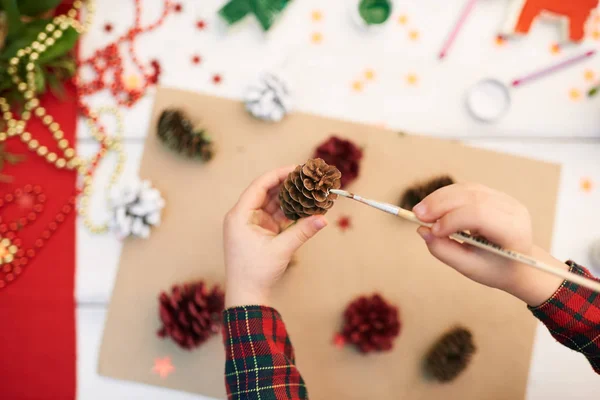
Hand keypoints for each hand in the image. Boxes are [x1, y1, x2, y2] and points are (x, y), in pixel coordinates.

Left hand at [223, 166, 327, 307]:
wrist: (247, 295)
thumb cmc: (255, 272)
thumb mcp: (281, 249)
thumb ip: (302, 231)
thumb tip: (324, 218)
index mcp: (240, 215)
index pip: (259, 186)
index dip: (278, 175)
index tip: (297, 169)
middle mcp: (243, 216)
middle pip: (267, 192)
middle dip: (287, 185)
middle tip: (307, 177)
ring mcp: (252, 224)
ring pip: (273, 204)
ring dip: (290, 198)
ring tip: (309, 190)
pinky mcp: (260, 233)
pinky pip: (276, 216)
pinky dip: (289, 212)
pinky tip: (305, 206)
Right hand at [413, 183, 567, 306]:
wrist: (519, 265)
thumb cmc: (496, 269)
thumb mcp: (470, 268)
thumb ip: (445, 251)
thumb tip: (423, 231)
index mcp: (513, 231)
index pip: (480, 215)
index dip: (452, 219)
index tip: (431, 230)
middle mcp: (512, 209)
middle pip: (472, 196)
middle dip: (441, 203)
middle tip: (416, 214)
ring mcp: (504, 199)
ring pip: (467, 189)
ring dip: (440, 197)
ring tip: (420, 210)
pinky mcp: (493, 195)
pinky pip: (466, 189)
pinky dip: (446, 196)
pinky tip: (432, 206)